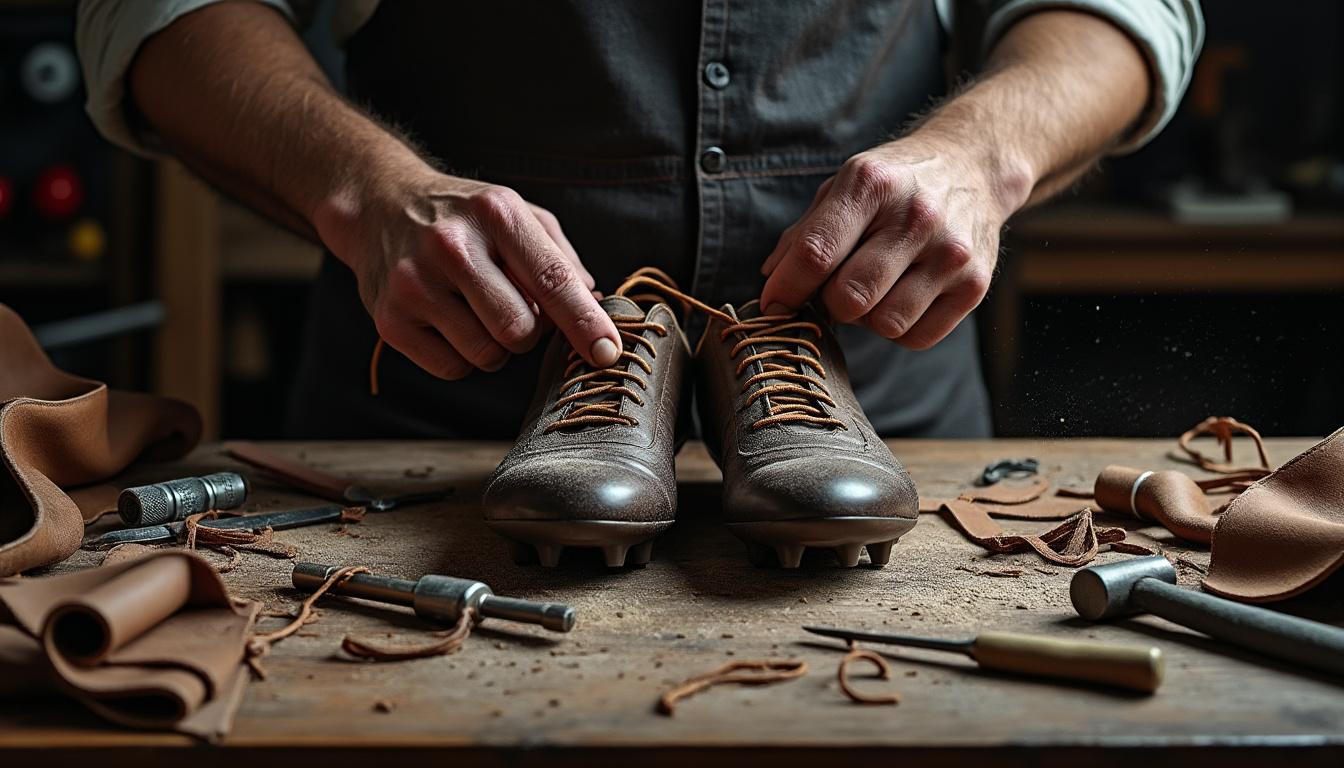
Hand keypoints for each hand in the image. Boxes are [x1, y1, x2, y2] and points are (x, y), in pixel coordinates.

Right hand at [315, 168, 620, 379]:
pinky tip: (449, 322)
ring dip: (495, 346)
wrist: (378, 205)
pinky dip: (461, 357)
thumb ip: (561, 259)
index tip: (608, 352)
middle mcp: (452, 245)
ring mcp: (415, 283)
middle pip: (520, 330)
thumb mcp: (517, 215)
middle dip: (529, 332)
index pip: (552, 280)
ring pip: (487, 355)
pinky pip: (452, 369)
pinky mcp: (390, 319)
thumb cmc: (463, 216)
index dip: (585, 322)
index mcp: (496, 214)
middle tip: (511, 306)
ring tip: (475, 310)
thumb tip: (596, 307)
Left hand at [760, 134, 1019, 348]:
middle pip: (849, 298)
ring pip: (885, 324)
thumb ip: (805, 233)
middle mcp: (916, 217)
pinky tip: (903, 297)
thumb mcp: (845, 185)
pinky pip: (917, 338)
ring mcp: (950, 253)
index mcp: (872, 185)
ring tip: (876, 288)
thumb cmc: (894, 183)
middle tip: (837, 288)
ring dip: (869, 318)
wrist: (973, 165)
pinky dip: (901, 329)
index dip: (786, 289)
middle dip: (831, 303)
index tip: (773, 305)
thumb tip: (772, 280)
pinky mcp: (975, 285)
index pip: (816, 254)